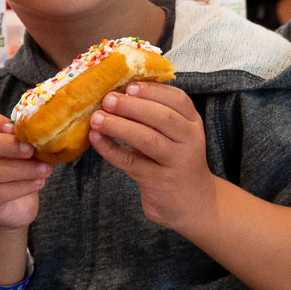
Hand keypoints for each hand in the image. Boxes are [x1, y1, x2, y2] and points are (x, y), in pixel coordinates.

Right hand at [0, 106, 48, 231]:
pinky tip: (39, 183)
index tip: (14, 127)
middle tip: (31, 150)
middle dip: (6, 145)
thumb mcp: (21, 150)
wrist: (16, 207)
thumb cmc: (19, 170)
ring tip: (45, 169)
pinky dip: (22, 186)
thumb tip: (42, 129)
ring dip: (23, 169)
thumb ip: (24, 138)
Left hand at [88, 82, 216, 232]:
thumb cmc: (178, 163)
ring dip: (119, 126)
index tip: (129, 85)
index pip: (179, 100)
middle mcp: (189, 141)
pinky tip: (96, 139)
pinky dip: (111, 149)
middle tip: (107, 99)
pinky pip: (131, 162)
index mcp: (193, 124)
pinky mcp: (159, 182)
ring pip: (148, 139)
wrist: (194, 204)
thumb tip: (121, 92)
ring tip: (97, 118)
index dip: (153, 91)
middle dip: (133, 105)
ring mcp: (176, 163)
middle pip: (163, 117)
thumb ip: (160, 117)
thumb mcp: (180, 137)